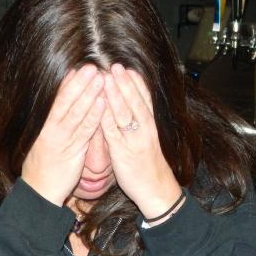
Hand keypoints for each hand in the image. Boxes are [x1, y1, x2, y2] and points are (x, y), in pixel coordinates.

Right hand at [22, 65, 105, 206]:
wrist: (39, 192)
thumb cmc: (47, 168)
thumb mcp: (51, 144)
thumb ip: (60, 128)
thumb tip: (69, 112)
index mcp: (47, 126)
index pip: (59, 101)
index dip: (69, 84)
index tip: (78, 68)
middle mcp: (52, 130)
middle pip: (67, 102)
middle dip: (80, 83)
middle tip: (91, 66)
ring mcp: (61, 140)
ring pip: (76, 113)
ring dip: (89, 94)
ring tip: (100, 78)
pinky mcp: (71, 153)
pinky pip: (84, 132)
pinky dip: (93, 117)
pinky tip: (102, 104)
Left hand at [100, 64, 182, 220]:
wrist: (156, 190)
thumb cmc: (149, 165)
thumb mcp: (148, 141)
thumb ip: (140, 125)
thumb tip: (130, 109)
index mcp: (150, 126)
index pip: (144, 100)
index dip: (136, 83)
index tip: (128, 68)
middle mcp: (144, 130)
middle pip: (134, 102)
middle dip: (124, 83)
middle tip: (115, 65)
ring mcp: (133, 140)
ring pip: (124, 113)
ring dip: (114, 94)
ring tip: (106, 78)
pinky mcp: (122, 152)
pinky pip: (112, 132)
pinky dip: (105, 117)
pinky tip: (99, 106)